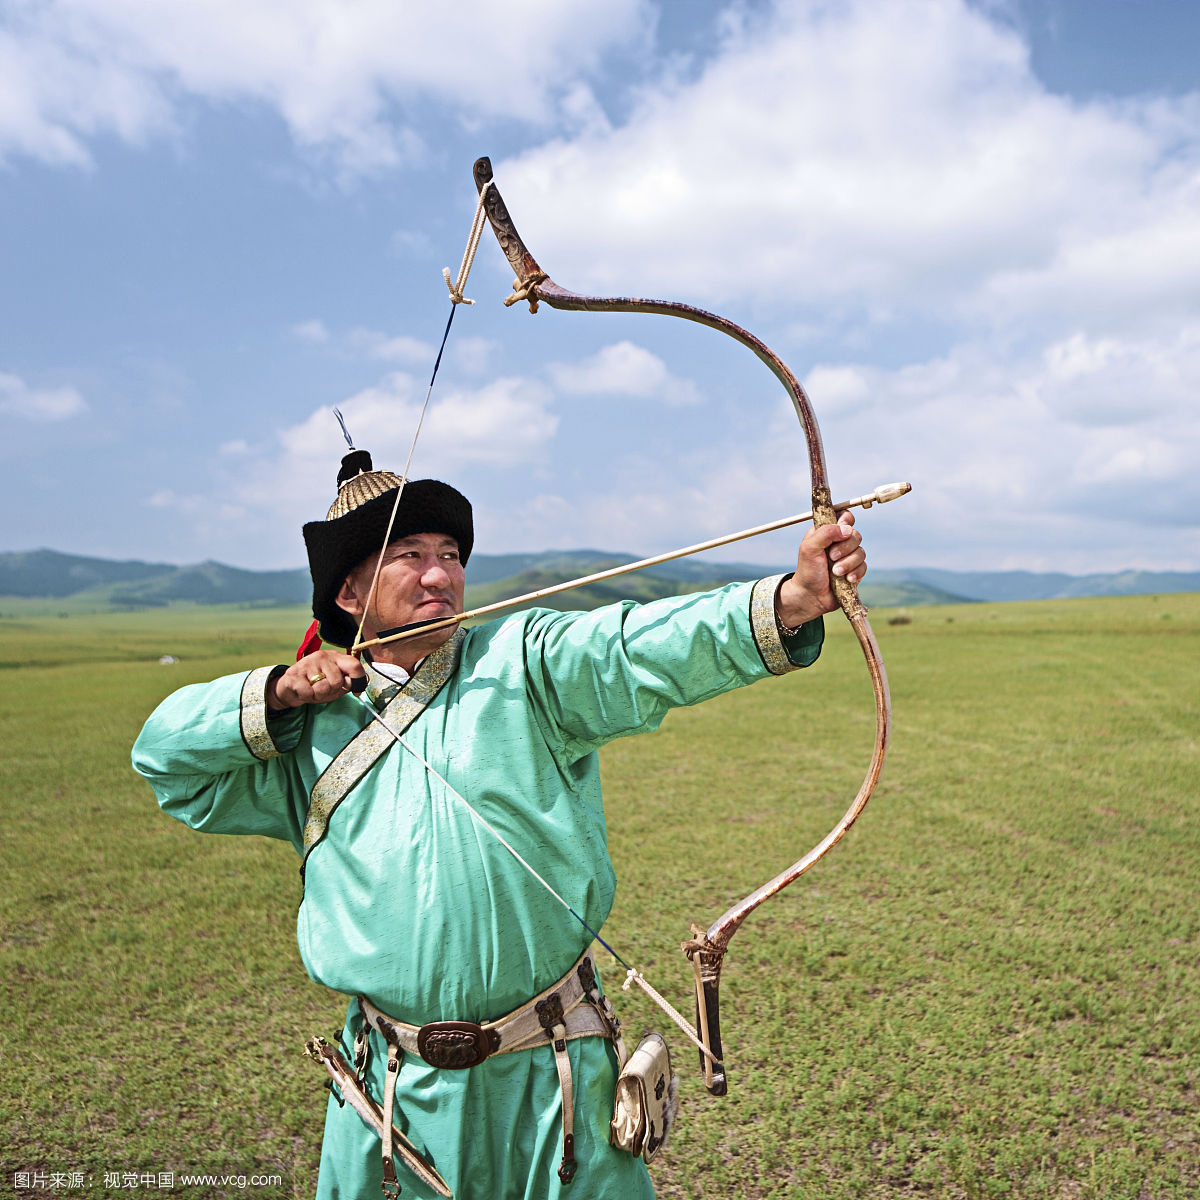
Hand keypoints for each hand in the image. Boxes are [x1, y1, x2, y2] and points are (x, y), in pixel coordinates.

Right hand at [268, 651, 365, 709]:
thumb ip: (347, 683)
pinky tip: (303, 691)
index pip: (354, 664)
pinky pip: (309, 692)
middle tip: (321, 689)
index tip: (356, 690)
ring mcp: (307, 663)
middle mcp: (322, 656)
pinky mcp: (294, 674)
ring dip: (318, 695)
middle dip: (331, 691)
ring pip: (323, 687)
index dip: (358, 680)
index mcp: (334, 657)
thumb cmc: (314, 686)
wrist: (288, 688)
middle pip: (338, 681)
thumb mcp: (334, 684)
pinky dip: (307, 697)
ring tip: (311, 690)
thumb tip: (356, 685)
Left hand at [776, 511, 866, 627]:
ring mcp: (848, 556)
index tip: (841, 530)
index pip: (844, 516)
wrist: (811, 596)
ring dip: (848, 563)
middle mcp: (839, 542)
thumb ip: (825, 533)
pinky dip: (855, 573)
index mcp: (827, 532)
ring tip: (835, 573)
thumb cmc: (807, 571)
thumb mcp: (809, 548)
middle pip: (855, 534)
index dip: (846, 521)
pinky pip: (864, 567)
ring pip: (861, 552)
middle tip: (831, 557)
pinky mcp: (855, 570)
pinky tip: (846, 579)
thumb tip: (846, 529)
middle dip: (845, 548)